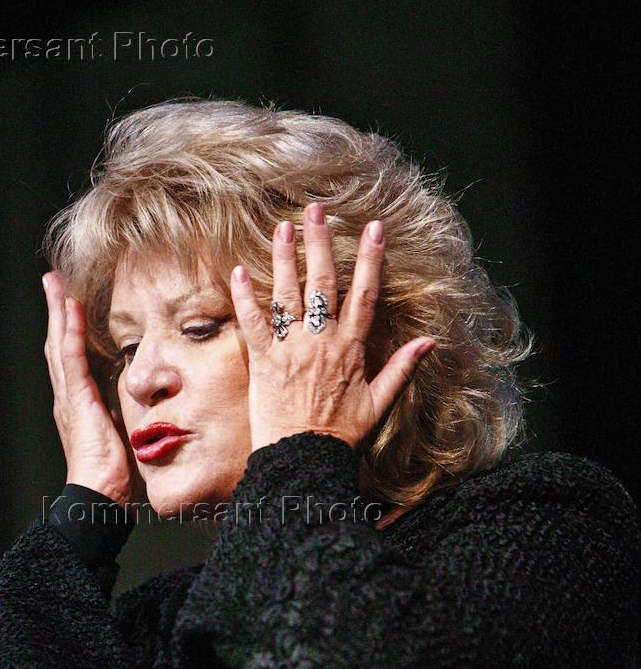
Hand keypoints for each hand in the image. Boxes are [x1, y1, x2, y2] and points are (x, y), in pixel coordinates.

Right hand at [42, 270, 145, 508]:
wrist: (100, 497)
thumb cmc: (116, 477)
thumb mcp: (124, 437)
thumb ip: (128, 418)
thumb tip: (145, 408)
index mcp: (79, 405)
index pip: (72, 358)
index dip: (69, 330)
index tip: (70, 304)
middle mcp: (68, 397)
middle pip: (59, 343)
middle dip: (57, 311)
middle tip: (53, 282)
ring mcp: (69, 398)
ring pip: (60, 343)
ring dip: (58, 311)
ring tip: (54, 283)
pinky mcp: (77, 400)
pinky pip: (71, 358)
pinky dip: (69, 331)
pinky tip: (70, 309)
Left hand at [229, 205, 435, 452]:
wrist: (302, 460)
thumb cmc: (341, 436)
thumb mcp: (379, 403)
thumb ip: (402, 369)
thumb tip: (430, 343)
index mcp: (351, 348)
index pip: (364, 293)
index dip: (370, 258)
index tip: (373, 227)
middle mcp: (321, 341)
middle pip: (323, 282)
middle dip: (320, 242)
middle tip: (316, 209)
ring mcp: (291, 349)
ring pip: (288, 293)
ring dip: (284, 257)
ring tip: (282, 226)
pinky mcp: (263, 361)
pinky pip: (253, 322)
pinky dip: (245, 296)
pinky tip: (239, 270)